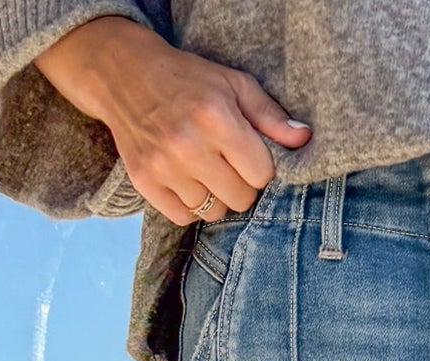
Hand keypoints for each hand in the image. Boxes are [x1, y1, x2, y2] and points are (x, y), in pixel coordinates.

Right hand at [34, 17, 311, 223]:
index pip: (261, 174)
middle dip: (240, 185)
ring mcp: (164, 167)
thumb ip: (270, 116)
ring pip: (213, 212)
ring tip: (205, 169)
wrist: (126, 75)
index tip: (248, 155)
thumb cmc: (188, 80)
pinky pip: (184, 217)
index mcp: (216, 119)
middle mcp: (188, 146)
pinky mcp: (145, 182)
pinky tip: (187, 180)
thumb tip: (303, 139)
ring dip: (215, 196)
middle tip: (228, 164)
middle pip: (240, 199)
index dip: (260, 168)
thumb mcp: (234, 85)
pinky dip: (191, 205)